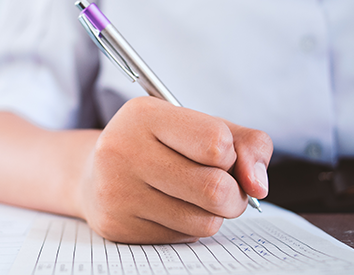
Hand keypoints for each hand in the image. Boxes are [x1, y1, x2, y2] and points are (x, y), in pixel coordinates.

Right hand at [76, 96, 271, 243]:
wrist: (94, 174)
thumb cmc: (158, 146)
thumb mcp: (199, 126)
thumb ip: (245, 143)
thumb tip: (259, 185)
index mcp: (144, 115)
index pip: (216, 143)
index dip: (231, 155)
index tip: (220, 154)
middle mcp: (123, 151)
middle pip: (215, 189)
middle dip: (234, 194)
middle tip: (224, 186)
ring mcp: (117, 192)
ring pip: (204, 221)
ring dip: (213, 214)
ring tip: (195, 197)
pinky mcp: (118, 226)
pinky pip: (183, 238)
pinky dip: (188, 227)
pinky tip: (170, 209)